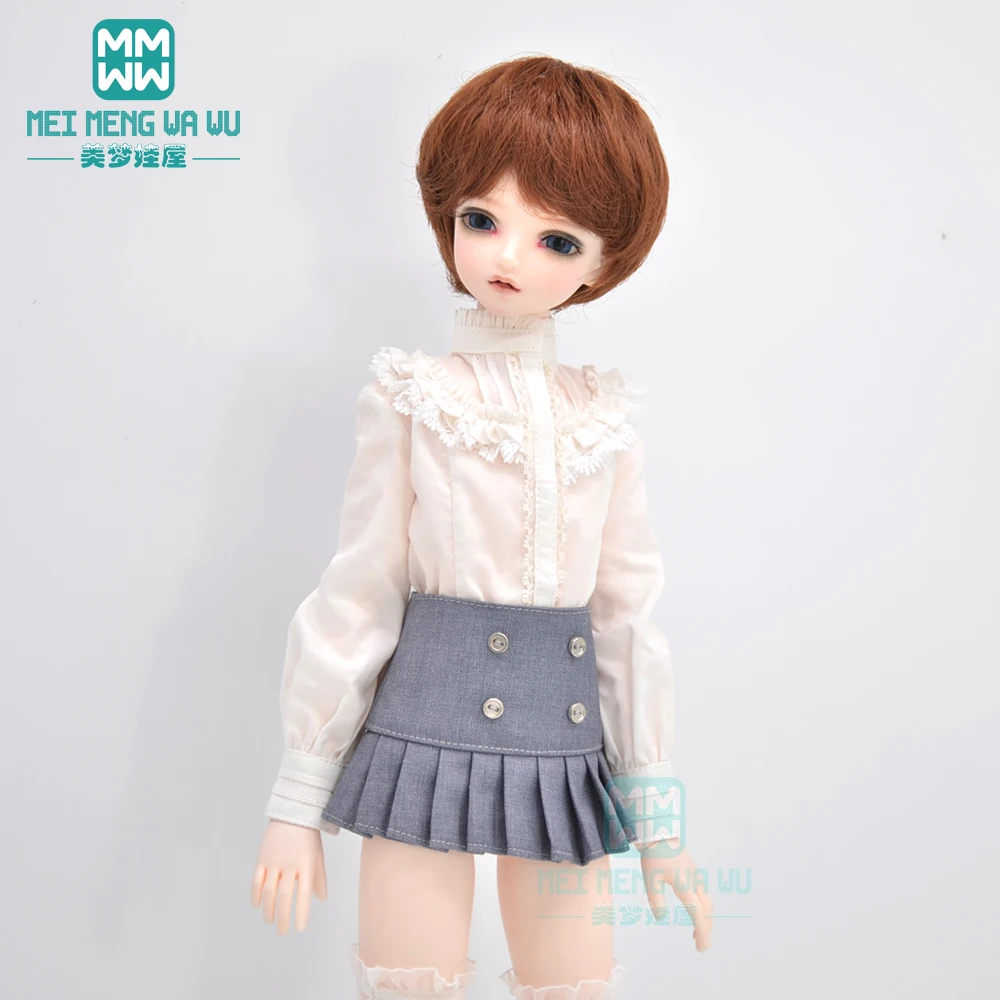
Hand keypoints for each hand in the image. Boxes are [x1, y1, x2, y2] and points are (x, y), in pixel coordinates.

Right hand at [251, 819, 326, 933]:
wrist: (292, 814)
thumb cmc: (308, 837)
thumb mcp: (318, 856)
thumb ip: (319, 878)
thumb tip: (321, 899)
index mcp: (306, 865)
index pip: (304, 895)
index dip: (301, 914)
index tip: (300, 929)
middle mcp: (289, 865)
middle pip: (284, 897)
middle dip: (283, 918)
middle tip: (282, 932)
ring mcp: (274, 861)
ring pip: (268, 892)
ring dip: (268, 910)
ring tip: (270, 921)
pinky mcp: (261, 858)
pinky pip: (256, 881)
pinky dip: (255, 895)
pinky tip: (257, 905)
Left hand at [639, 841, 712, 951]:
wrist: (660, 832)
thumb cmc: (654, 855)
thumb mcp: (650, 878)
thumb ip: (656, 900)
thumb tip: (661, 918)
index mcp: (685, 885)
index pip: (698, 914)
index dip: (702, 932)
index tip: (701, 947)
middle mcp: (695, 882)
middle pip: (707, 911)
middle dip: (706, 930)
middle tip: (701, 946)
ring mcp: (696, 876)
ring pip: (707, 903)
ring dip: (705, 919)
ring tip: (697, 934)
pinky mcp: (694, 872)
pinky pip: (703, 895)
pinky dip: (703, 908)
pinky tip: (694, 912)